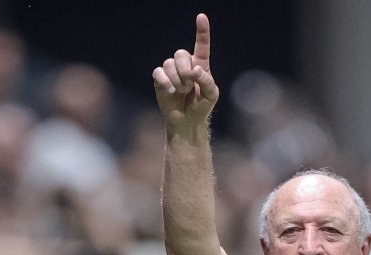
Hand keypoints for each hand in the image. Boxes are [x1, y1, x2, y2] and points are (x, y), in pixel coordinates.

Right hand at [152, 14, 218, 128]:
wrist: (187, 121)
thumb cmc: (201, 106)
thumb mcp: (211, 95)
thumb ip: (207, 81)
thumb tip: (195, 70)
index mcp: (200, 64)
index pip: (201, 45)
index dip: (202, 31)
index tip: (201, 17)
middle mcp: (185, 64)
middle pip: (180, 54)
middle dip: (185, 70)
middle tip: (189, 85)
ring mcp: (171, 71)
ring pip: (169, 63)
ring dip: (177, 79)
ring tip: (181, 91)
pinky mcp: (160, 79)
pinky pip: (158, 72)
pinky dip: (165, 81)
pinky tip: (171, 90)